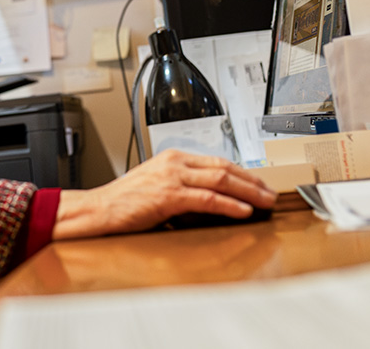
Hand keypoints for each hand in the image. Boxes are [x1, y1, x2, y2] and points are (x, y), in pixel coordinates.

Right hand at [52, 149, 276, 240]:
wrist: (99, 210)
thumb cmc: (124, 202)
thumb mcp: (156, 186)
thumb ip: (182, 187)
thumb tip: (213, 200)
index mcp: (173, 157)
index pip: (217, 161)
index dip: (243, 173)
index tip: (258, 185)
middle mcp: (174, 162)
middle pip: (225, 167)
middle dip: (253, 182)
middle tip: (270, 194)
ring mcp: (172, 177)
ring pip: (221, 180)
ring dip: (249, 192)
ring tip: (265, 203)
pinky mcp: (168, 196)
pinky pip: (207, 198)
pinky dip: (229, 204)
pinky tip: (243, 211)